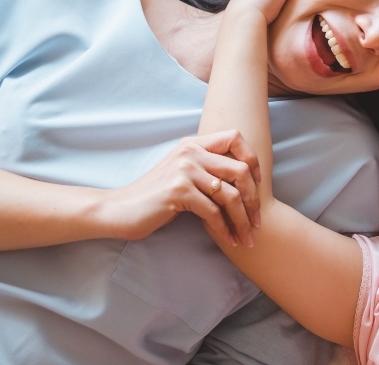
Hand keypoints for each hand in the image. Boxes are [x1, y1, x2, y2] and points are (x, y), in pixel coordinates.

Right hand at [101, 130, 262, 247]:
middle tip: (258, 221)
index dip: (252, 159)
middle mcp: (191, 152)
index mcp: (193, 144)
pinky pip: (213, 212)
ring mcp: (184, 171)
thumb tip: (246, 179)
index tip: (258, 182)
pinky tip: (229, 240)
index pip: (235, 137)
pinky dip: (225, 229)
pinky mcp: (178, 192)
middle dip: (254, 199)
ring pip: (230, 195)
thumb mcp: (182, 173)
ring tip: (247, 238)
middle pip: (240, 170)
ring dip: (242, 220)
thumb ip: (207, 168)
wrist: (120, 210)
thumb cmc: (155, 196)